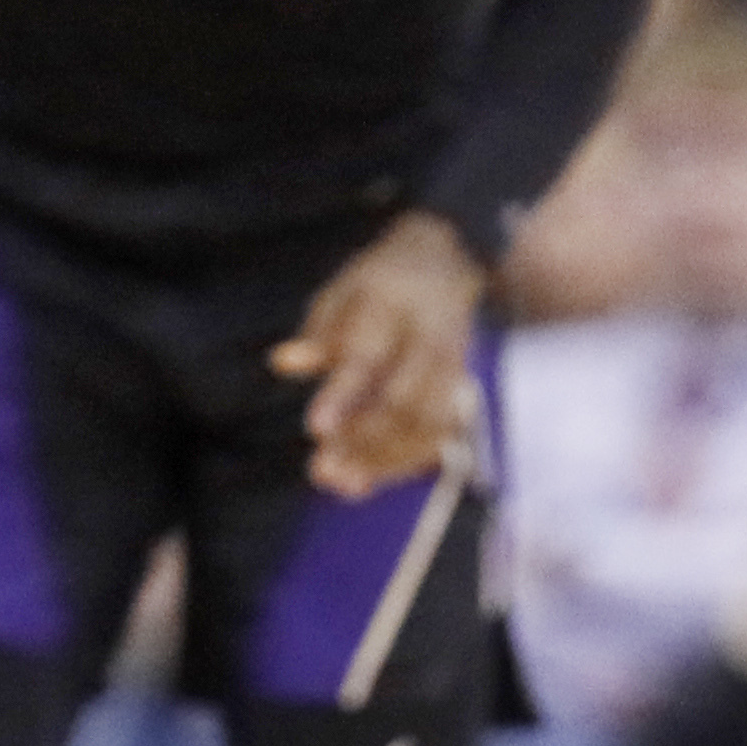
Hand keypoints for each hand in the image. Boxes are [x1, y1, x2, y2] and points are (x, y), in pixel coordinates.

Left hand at [269, 212, 485, 499]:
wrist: (448, 261)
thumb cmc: (378, 285)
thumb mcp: (342, 292)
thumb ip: (317, 332)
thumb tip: (282, 363)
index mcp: (394, 306)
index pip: (368, 356)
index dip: (343, 395)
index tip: (315, 430)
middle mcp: (431, 338)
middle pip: (405, 401)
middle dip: (364, 441)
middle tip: (323, 472)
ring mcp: (454, 367)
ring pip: (427, 426)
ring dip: (384, 460)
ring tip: (341, 484)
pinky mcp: (463, 391)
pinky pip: (441, 437)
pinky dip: (404, 463)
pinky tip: (367, 481)